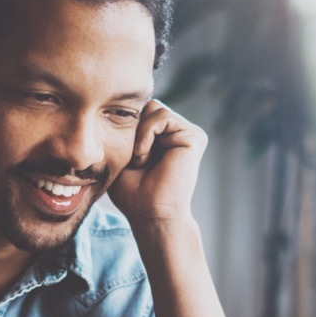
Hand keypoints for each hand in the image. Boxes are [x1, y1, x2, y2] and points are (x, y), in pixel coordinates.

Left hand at [107, 100, 207, 228]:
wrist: (149, 213)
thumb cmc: (133, 192)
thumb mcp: (122, 153)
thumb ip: (127, 128)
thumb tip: (127, 102)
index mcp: (164, 138)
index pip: (142, 112)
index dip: (128, 128)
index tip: (127, 157)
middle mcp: (178, 134)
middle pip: (148, 106)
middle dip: (134, 130)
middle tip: (135, 160)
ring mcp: (187, 134)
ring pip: (154, 108)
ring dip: (139, 135)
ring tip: (141, 160)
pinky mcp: (193, 136)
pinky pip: (162, 116)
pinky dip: (147, 134)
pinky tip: (145, 155)